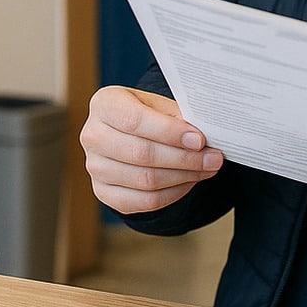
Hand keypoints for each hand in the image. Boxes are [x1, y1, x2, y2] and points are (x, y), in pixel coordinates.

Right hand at [80, 86, 223, 213]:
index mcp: (105, 104)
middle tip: (213, 159)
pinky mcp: (103, 192)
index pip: (135, 120)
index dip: (169, 133)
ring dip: (183, 177)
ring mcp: (95, 167)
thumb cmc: (149, 116)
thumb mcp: (162, 106)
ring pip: (145, 180)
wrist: (129, 133)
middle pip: (141, 154)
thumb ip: (179, 118)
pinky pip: (144, 201)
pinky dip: (173, 194)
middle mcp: (92, 136)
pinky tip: (189, 181)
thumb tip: (206, 138)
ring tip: (207, 169)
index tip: (200, 140)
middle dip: (184, 158)